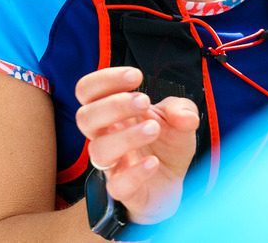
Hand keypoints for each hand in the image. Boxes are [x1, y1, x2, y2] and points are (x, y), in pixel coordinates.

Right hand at [75, 67, 199, 225]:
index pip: (87, 91)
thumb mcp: (181, 119)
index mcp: (111, 113)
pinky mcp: (124, 190)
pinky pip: (118, 185)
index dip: (104, 79)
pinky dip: (136, 172)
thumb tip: (181, 115)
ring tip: (154, 129)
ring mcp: (112, 164)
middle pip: (85, 117)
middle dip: (114, 105)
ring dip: (126, 136)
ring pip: (98, 151)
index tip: (136, 76)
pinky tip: (154, 162)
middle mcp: (105, 136)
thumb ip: (183, 109)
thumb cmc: (167, 144)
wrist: (174, 182)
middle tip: (144, 101)